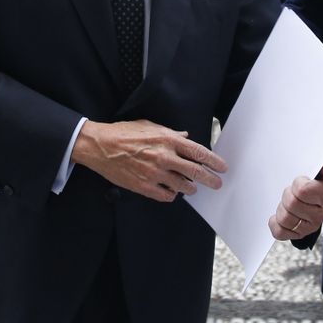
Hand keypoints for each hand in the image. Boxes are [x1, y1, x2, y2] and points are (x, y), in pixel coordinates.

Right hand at [71, 120, 227, 202]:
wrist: (100, 146)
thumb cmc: (123, 133)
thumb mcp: (149, 126)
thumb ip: (170, 132)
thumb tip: (186, 136)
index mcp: (168, 140)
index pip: (199, 153)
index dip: (214, 162)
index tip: (222, 167)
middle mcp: (164, 157)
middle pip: (196, 172)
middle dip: (211, 179)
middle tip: (217, 184)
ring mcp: (155, 173)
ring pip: (183, 187)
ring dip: (190, 188)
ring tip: (190, 187)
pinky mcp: (144, 186)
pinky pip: (166, 196)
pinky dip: (172, 195)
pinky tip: (171, 191)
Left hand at [270, 159, 322, 240]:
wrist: (312, 193)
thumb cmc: (315, 180)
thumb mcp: (321, 169)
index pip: (302, 191)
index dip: (297, 184)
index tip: (302, 181)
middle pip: (292, 204)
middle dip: (288, 195)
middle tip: (294, 192)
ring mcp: (312, 227)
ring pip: (284, 219)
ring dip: (282, 208)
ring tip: (289, 202)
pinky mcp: (300, 235)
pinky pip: (280, 232)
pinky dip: (276, 223)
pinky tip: (281, 215)